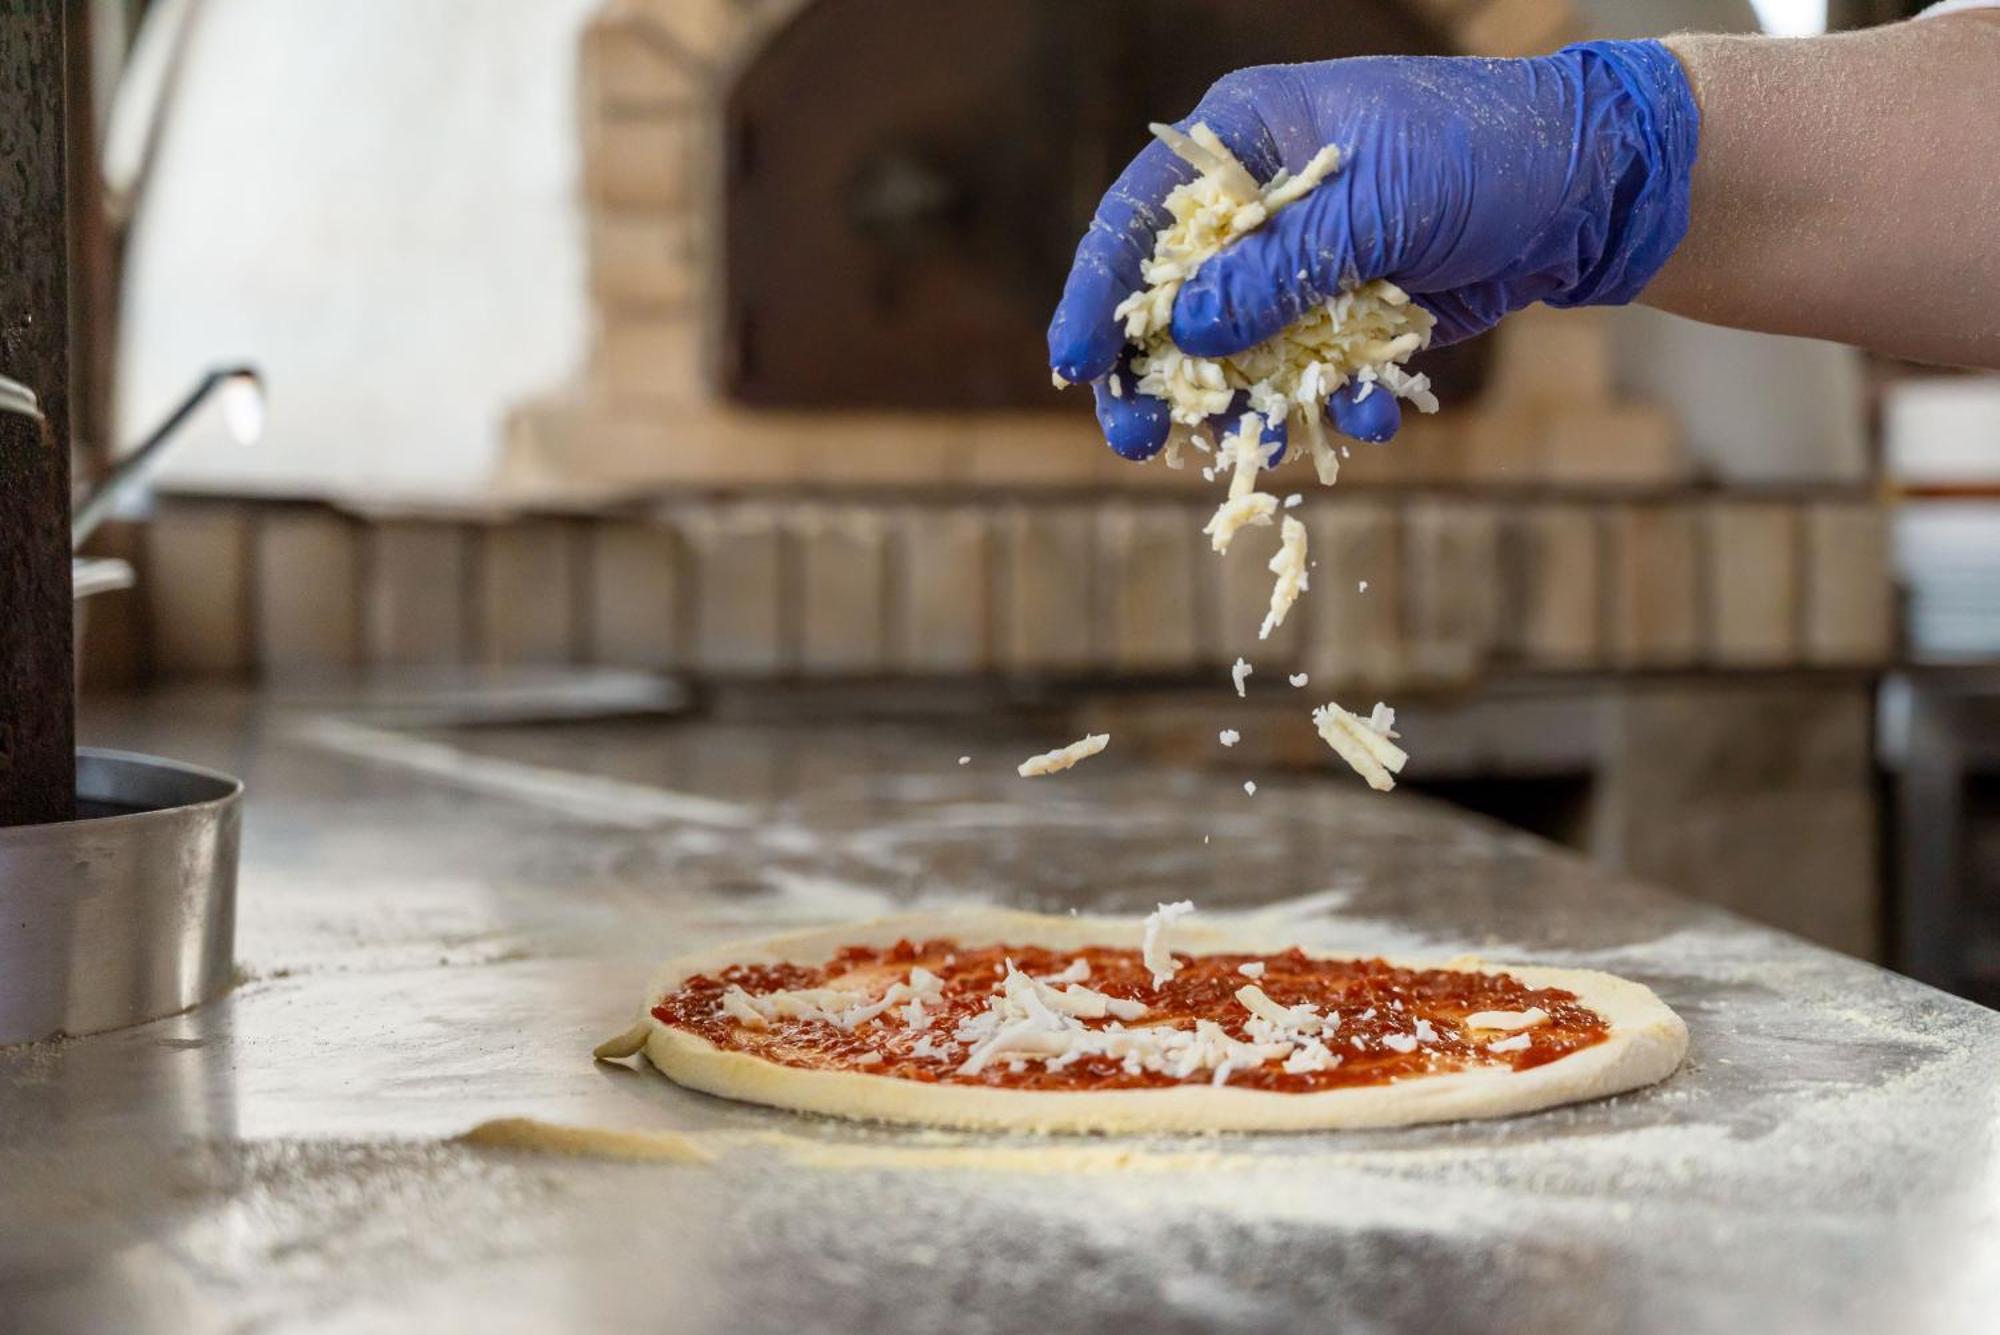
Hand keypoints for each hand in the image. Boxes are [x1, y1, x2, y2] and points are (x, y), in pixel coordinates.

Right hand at [1049, 41, 1698, 459]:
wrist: (1594, 190)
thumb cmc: (1485, 156)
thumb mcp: (1379, 205)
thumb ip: (1280, 270)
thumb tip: (1189, 332)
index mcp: (1243, 138)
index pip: (1138, 218)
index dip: (1095, 293)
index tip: (1071, 365)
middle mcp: (1257, 203)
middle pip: (1170, 299)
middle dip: (1156, 375)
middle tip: (1136, 440)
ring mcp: (1301, 264)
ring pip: (1236, 353)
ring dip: (1246, 405)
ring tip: (1264, 446)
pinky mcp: (1344, 316)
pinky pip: (1307, 377)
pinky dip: (1328, 405)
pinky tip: (1368, 415)